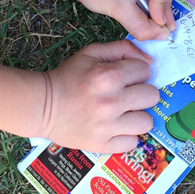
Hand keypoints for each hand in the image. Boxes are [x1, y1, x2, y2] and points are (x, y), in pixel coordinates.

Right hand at [40, 40, 159, 152]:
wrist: (42, 106)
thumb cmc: (68, 77)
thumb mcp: (91, 52)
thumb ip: (121, 48)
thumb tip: (148, 61)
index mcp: (109, 75)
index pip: (145, 71)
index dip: (136, 72)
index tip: (125, 77)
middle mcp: (112, 101)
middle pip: (152, 96)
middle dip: (141, 92)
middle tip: (126, 94)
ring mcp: (108, 126)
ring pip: (146, 121)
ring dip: (137, 116)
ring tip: (123, 113)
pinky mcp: (103, 145)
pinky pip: (132, 142)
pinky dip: (126, 135)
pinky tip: (115, 127)